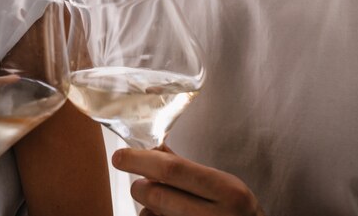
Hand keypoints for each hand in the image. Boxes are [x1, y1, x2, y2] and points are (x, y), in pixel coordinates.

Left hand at [112, 146, 263, 215]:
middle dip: (140, 186)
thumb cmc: (237, 212)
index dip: (140, 160)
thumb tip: (153, 148)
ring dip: (146, 208)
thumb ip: (188, 169)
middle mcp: (216, 215)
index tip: (120, 156)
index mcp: (227, 190)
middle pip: (157, 195)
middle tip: (141, 184)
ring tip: (163, 205)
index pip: (173, 170)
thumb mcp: (224, 186)